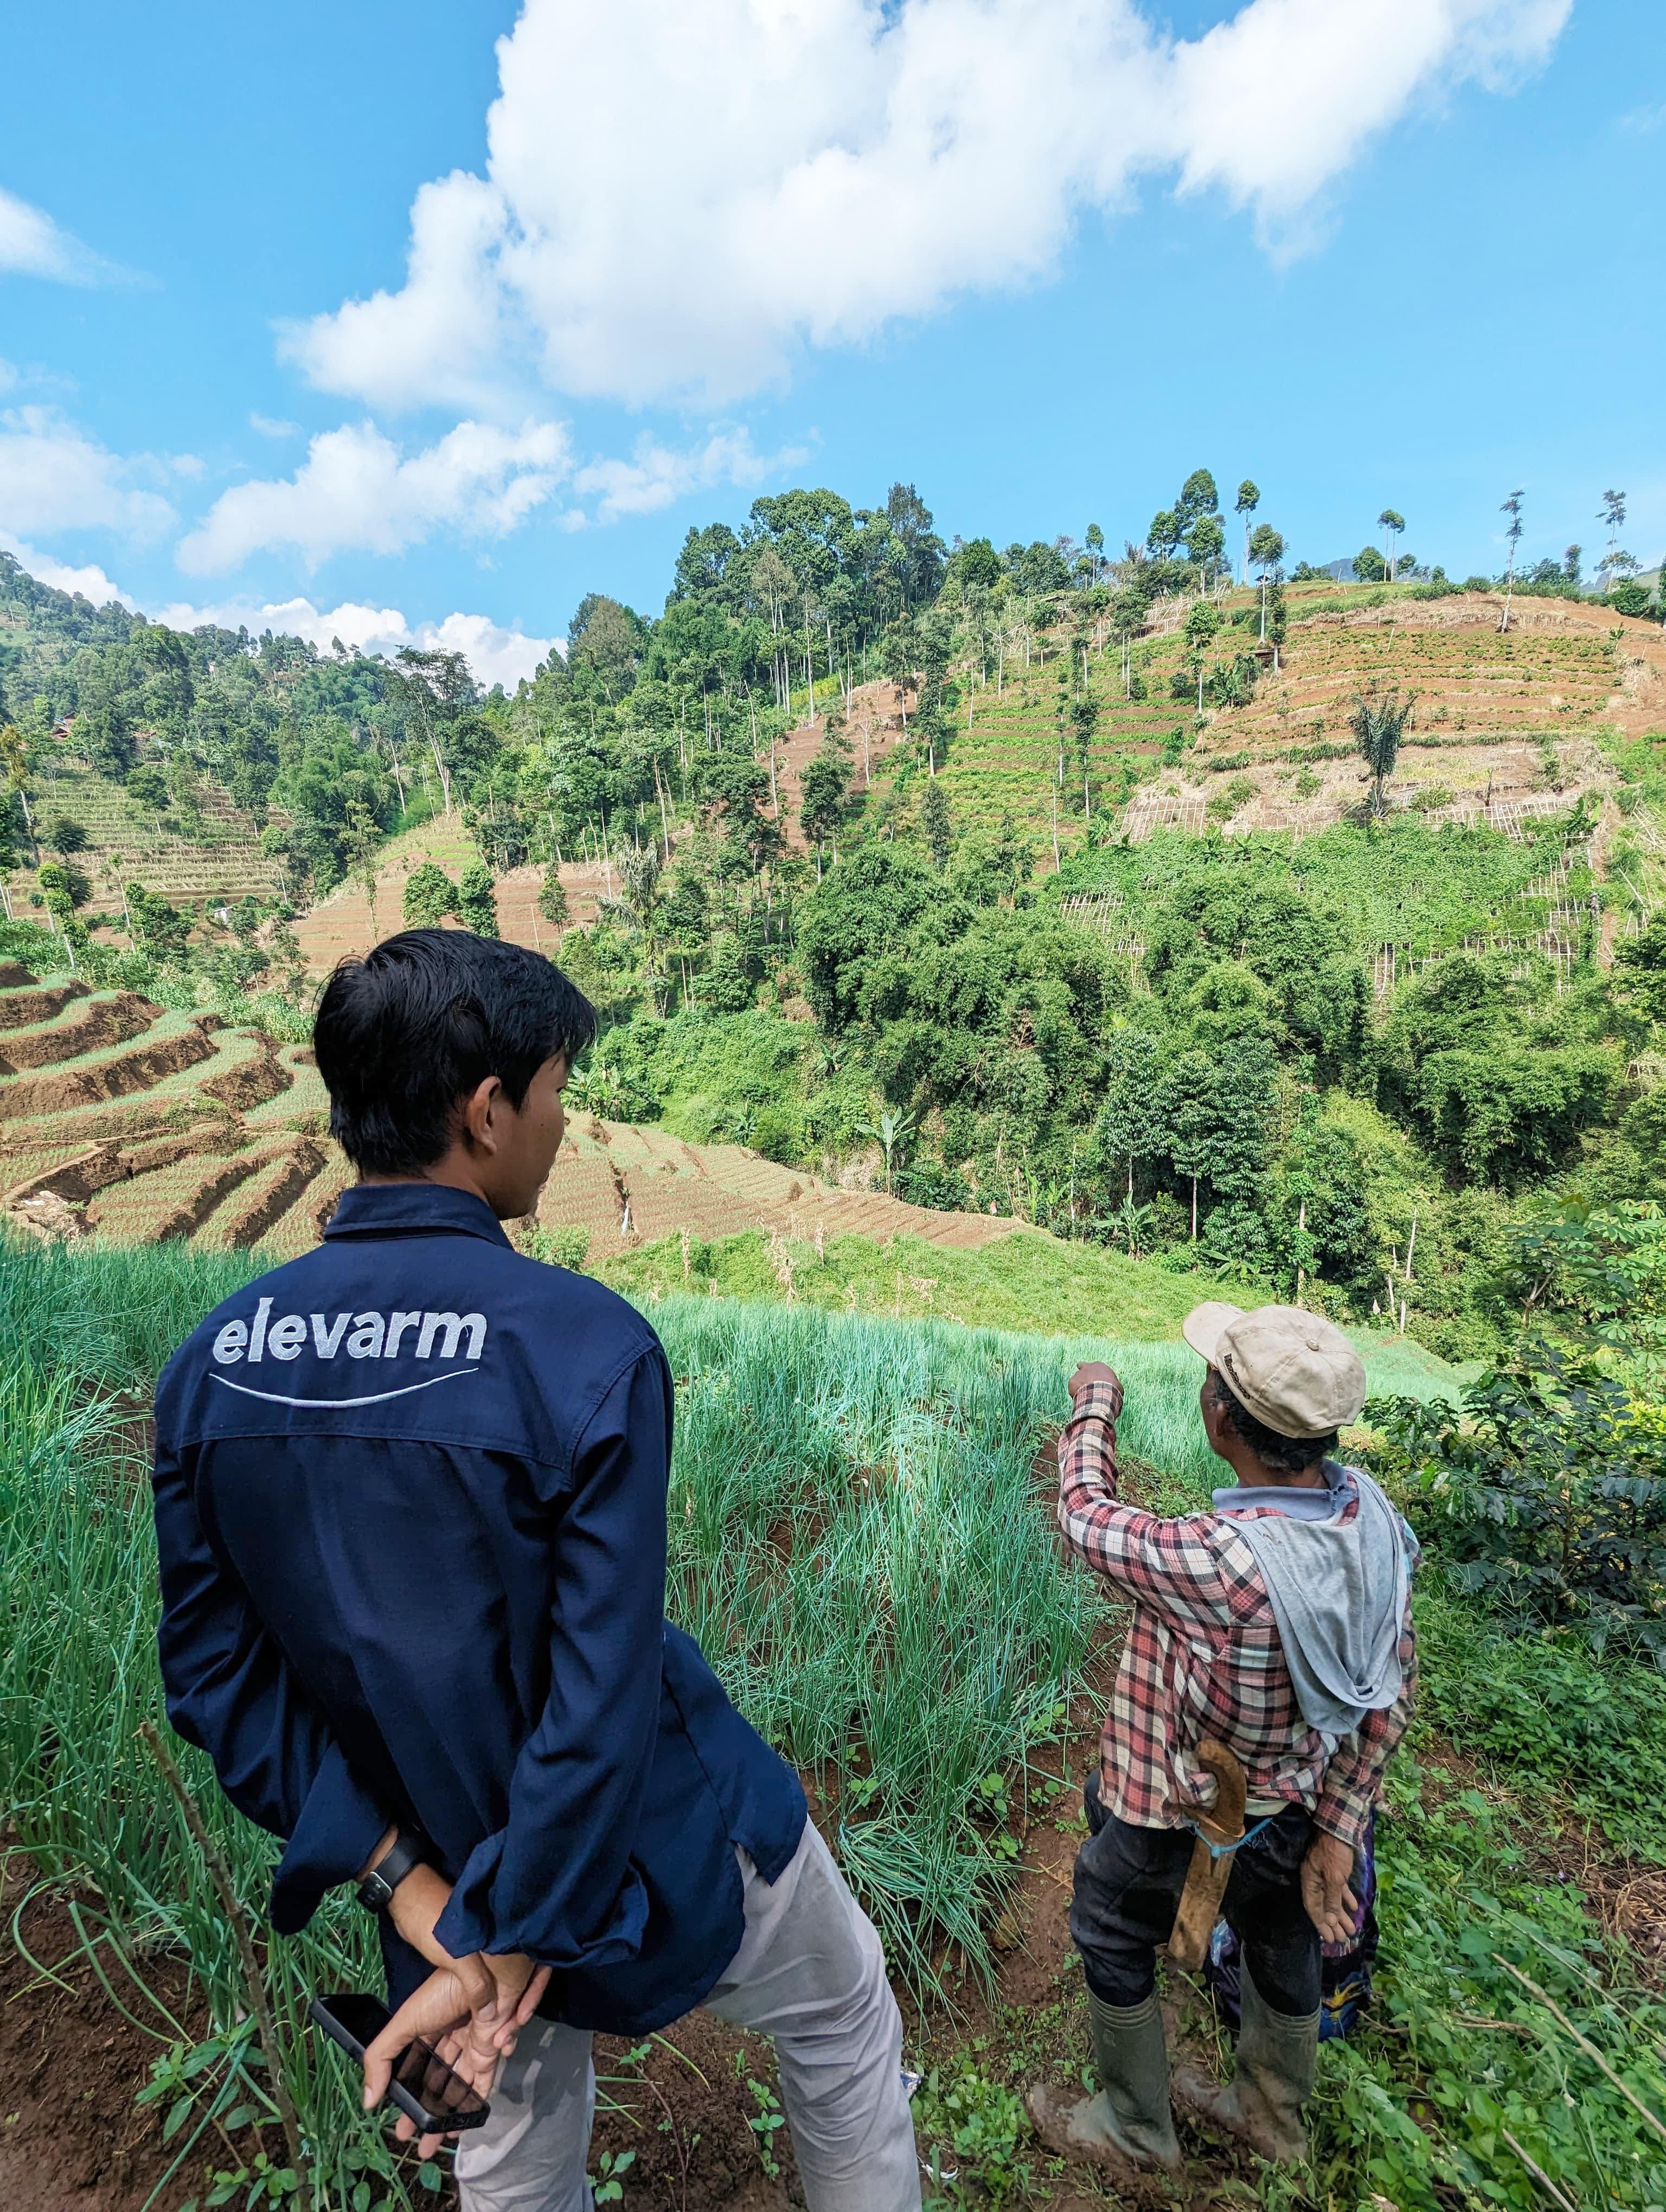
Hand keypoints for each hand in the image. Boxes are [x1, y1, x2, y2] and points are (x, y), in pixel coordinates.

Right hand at [362, 1956, 549, 2159]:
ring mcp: (472, 2045)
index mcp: (426, 2032)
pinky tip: (468, 2118)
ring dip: (453, 2113)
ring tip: (443, 2140)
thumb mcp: (404, 2022)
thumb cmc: (441, 1993)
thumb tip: (368, 2101)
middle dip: (430, 2113)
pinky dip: (478, 2098)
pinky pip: (486, 2079)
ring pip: (461, 2087)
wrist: (485, 1971)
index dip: (408, 2098)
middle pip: (438, 2084)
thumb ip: (380, 2059)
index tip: (401, 2126)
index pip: (415, 2072)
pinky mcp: (493, 2048)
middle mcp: (449, 2040)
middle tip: (423, 2145)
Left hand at [1068, 1361, 1120, 1408]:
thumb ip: (1115, 1386)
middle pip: (1082, 1366)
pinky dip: (1075, 1394)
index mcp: (1100, 1366)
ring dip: (1079, 1387)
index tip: (1097, 1381)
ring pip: (1077, 1379)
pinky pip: (1072, 1388)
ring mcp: (1079, 1373)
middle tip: (1084, 1381)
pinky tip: (1081, 1399)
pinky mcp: (1072, 1381)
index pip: (1096, 1367)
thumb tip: (1118, 1393)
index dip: (1095, 1375)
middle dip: (1083, 1373)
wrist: (1101, 1393)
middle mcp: (1088, 1367)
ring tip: (1086, 1397)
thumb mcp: (1117, 1387)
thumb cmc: (1111, 1389)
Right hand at [1301, 1831, 1358, 1943]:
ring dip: (1341, 1914)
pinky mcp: (1334, 1869)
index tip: (1329, 1939)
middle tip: (1342, 1938)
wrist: (1340, 1828)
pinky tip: (1354, 1907)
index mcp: (1310, 1882)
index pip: (1313, 1908)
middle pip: (1323, 1906)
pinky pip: (1339, 1888)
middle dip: (1333, 1923)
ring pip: (1332, 1899)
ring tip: (1351, 1928)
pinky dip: (1346, 1898)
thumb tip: (1329, 1921)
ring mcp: (1324, 1874)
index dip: (1321, 1925)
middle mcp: (1315, 1880)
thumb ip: (1331, 1900)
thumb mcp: (1335, 1878)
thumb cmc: (1335, 1853)